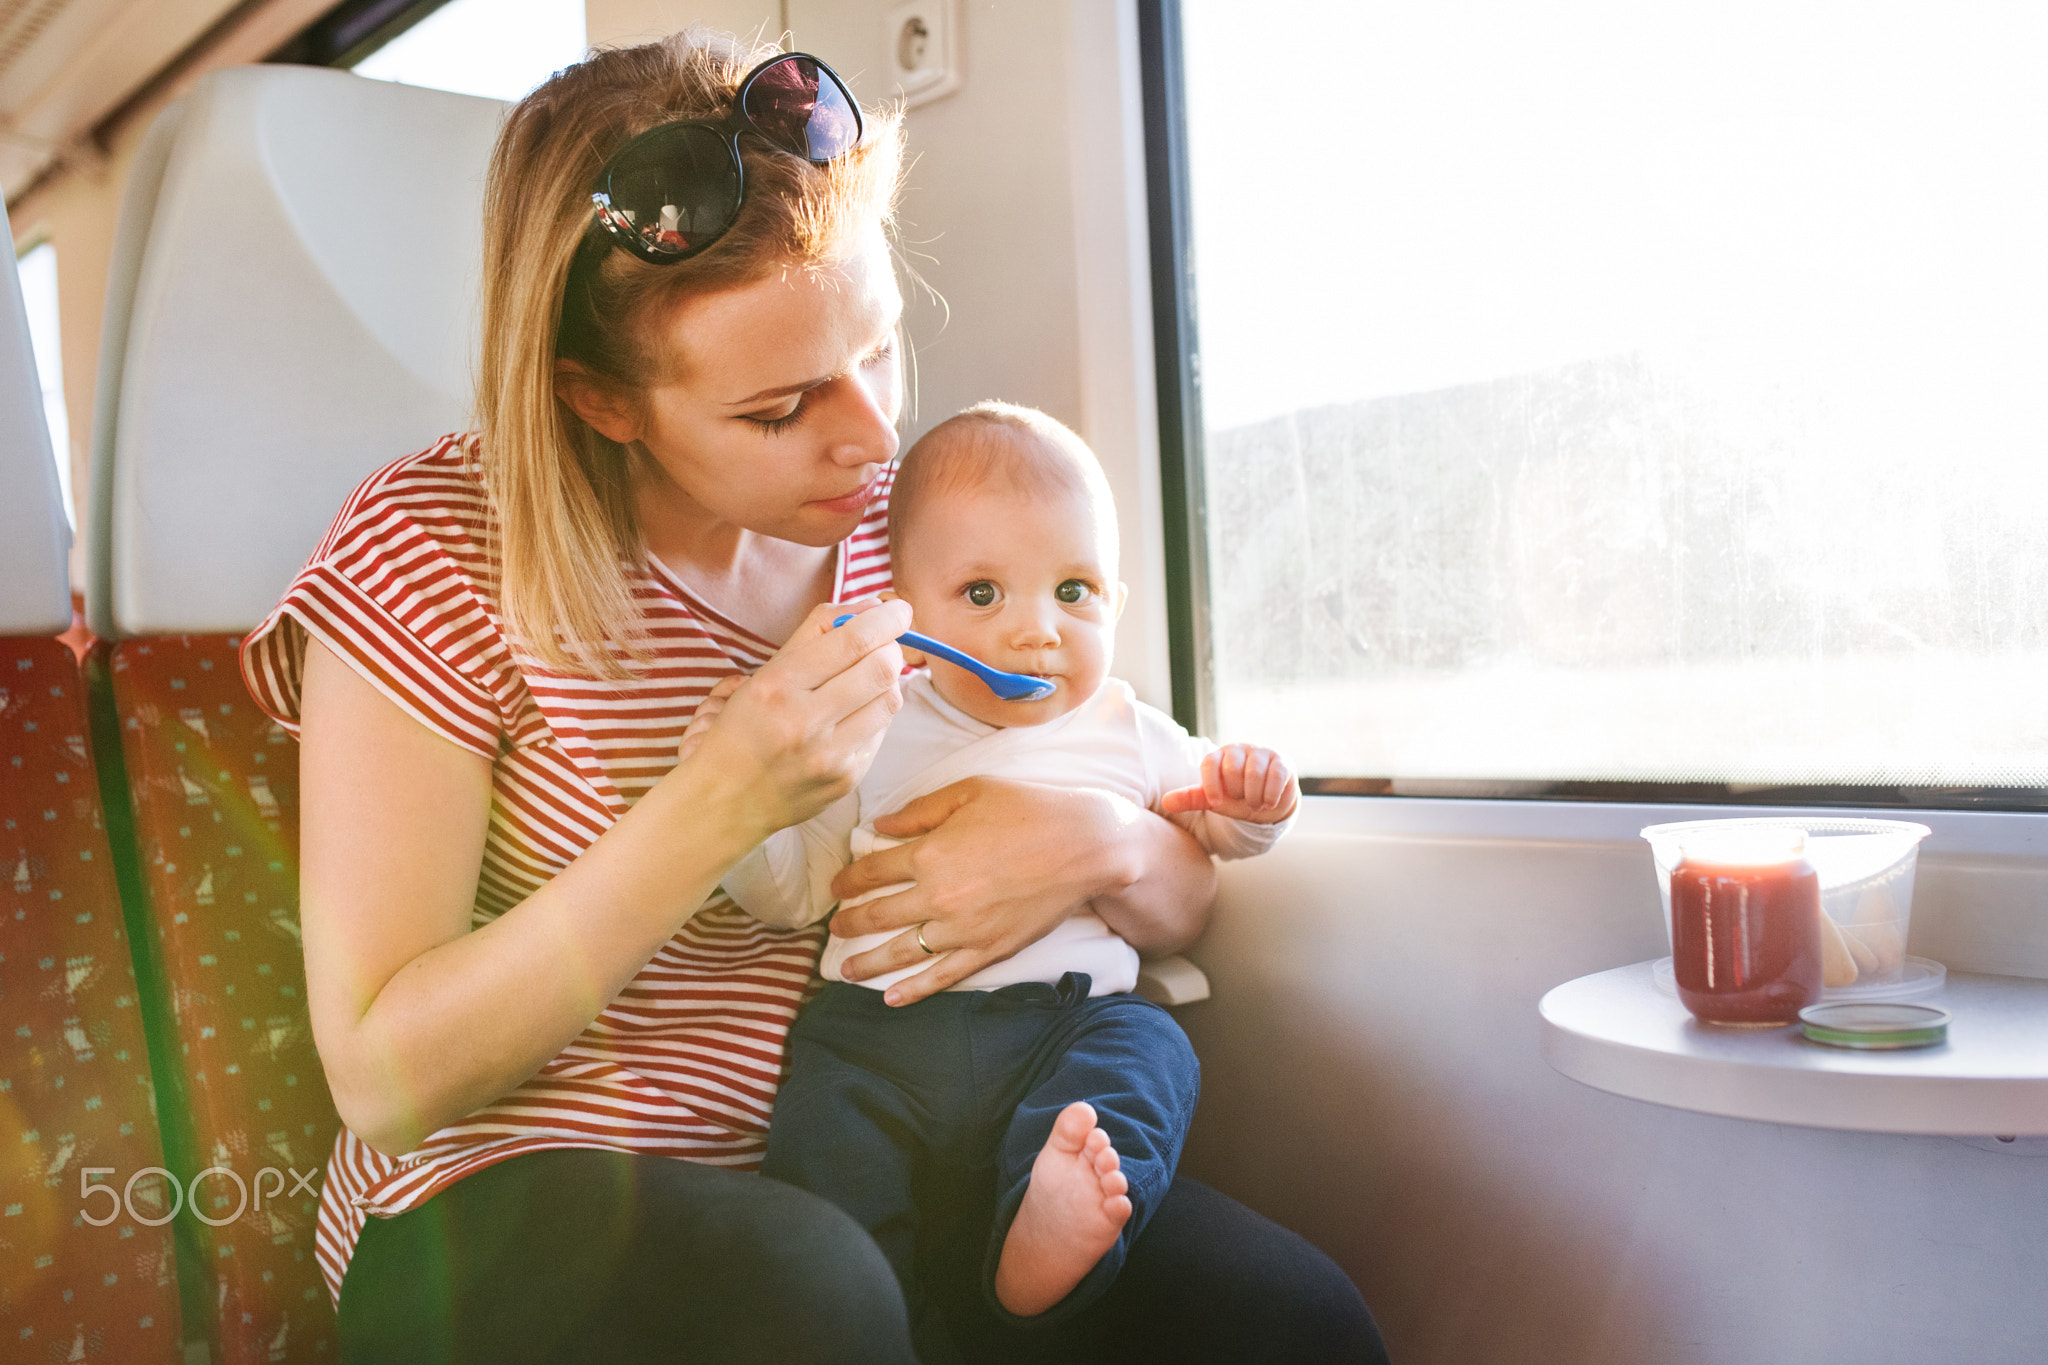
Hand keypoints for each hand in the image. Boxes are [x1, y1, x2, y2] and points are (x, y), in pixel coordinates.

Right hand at [671, 598, 909, 839]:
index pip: (852, 640)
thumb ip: (816, 633)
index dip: (887, 619)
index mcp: (777, 685)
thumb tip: (873, 608)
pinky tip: (852, 717)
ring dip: (886, 682)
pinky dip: (875, 716)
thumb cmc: (744, 728)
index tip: (898, 609)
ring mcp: (829, 755)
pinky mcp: (846, 778)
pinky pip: (881, 732)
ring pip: (890, 700)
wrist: (726, 799)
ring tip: (865, 682)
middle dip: (892, 648)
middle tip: (884, 645)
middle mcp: (803, 721)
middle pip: (882, 668)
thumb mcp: (764, 672)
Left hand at [827, 777, 1139, 1005]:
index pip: (871, 872)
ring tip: (844, 970)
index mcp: (930, 853)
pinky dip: (914, 990)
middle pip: (878, 915)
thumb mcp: (969, 792)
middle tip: (833, 928)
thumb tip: (879, 826)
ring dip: (867, 962)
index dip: (846, 881)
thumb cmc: (1028, 809)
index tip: (835, 887)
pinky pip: (943, 975)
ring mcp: (964, 929)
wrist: (1085, 845)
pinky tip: (890, 998)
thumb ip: (920, 811)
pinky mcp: (989, 949)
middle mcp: (939, 896)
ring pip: (902, 952)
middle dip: (849, 924)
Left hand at [1158, 744, 1297, 823]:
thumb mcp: (1214, 800)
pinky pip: (1275, 775)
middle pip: (1233, 768)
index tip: (1216, 803)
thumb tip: (1166, 802)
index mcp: (1219, 756)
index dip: (1211, 784)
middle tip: (1241, 800)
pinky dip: (1270, 795)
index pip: (1210, 762)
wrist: (1266, 802)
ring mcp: (1261, 753)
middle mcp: (1239, 750)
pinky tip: (1268, 803)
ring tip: (1254, 804)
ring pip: (1254, 772)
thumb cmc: (1236, 798)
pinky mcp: (1281, 761)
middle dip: (1236, 792)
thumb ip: (1192, 799)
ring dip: (1253, 796)